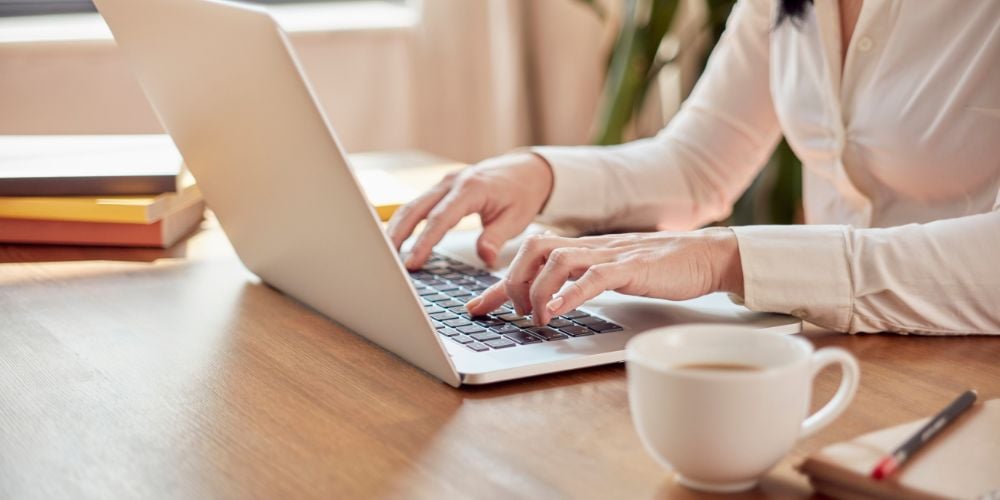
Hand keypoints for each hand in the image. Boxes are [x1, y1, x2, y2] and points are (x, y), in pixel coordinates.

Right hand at [387, 153, 553, 269]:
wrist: (526, 169)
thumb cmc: (522, 192)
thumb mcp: (517, 218)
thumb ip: (496, 238)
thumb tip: (485, 258)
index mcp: (471, 189)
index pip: (440, 219)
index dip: (423, 242)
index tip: (412, 262)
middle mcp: (452, 182)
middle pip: (416, 208)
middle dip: (398, 235)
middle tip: (387, 261)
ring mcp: (445, 183)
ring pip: (412, 205)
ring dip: (397, 228)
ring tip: (386, 254)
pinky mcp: (442, 187)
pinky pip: (418, 204)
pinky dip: (405, 221)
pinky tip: (396, 238)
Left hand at [466, 227, 744, 324]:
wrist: (706, 256)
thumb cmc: (661, 268)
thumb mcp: (611, 275)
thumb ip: (582, 282)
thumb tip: (552, 303)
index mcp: (582, 248)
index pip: (529, 258)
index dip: (497, 285)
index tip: (475, 309)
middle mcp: (590, 246)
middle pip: (533, 248)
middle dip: (513, 281)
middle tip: (512, 312)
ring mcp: (610, 255)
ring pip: (557, 259)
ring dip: (538, 291)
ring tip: (536, 318)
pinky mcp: (632, 268)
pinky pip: (593, 277)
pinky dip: (570, 293)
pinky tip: (557, 311)